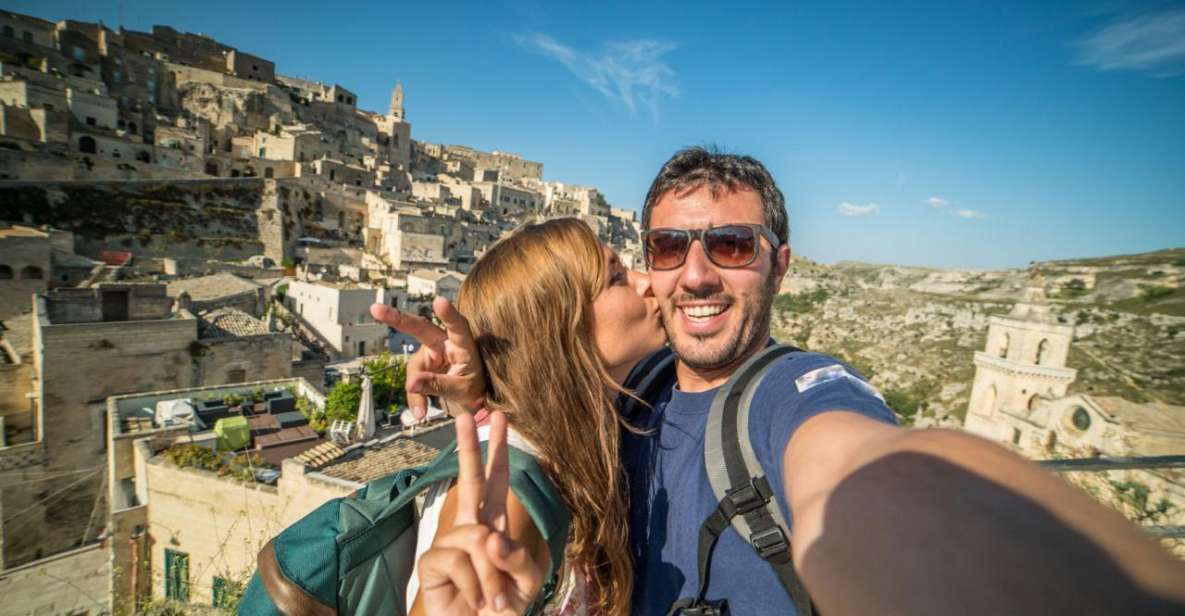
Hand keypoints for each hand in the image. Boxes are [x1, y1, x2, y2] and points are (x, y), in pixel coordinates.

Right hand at [370, 297, 486, 418]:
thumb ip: (438, 385)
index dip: (448, 314)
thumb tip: (410, 385)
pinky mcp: (423, 364)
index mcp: (463, 344)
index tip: (439, 301)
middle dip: (397, 318)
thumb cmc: (474, 387)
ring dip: (415, 388)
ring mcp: (431, 352)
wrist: (472, 397)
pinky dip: (415, 397)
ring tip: (422, 411)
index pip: (457, 326)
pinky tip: (420, 412)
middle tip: (376, 309)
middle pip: (420, 328)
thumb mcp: (462, 390)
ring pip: (414, 366)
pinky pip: (413, 380)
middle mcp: (444, 343)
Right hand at [417, 412, 545, 614]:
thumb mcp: (525, 583)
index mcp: (494, 526)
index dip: (497, 452)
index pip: (496, 482)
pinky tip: (471, 599)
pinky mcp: (432, 563)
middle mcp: (469, 529)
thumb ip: (517, 558)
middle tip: (464, 415)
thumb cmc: (502, 609)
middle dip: (468, 448)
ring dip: (491, 575)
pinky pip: (457, 560)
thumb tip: (488, 537)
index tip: (498, 420)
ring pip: (477, 538)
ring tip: (492, 599)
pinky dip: (473, 584)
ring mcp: (448, 544)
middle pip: (468, 481)